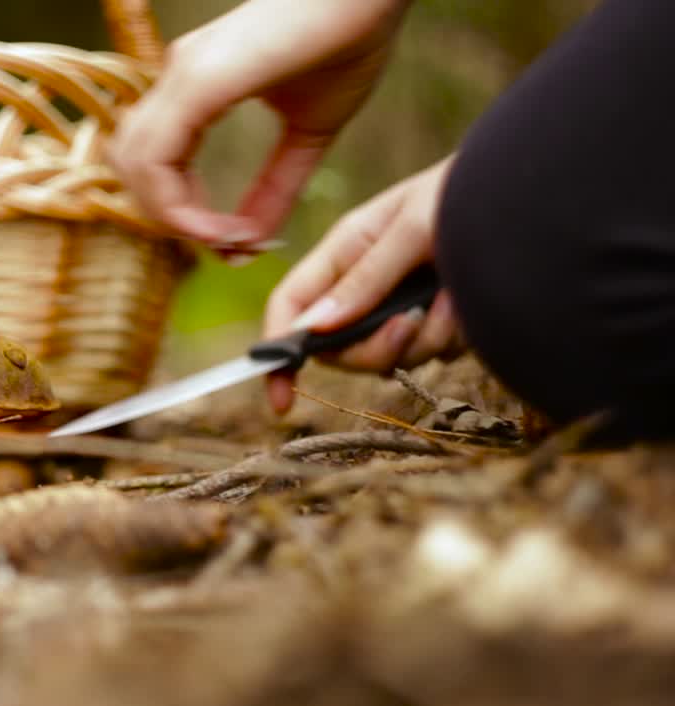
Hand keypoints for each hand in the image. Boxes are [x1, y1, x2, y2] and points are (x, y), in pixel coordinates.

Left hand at [108, 0, 412, 255]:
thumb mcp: (310, 134)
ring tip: (225, 238)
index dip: (183, 214)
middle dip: (171, 221)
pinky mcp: (198, 80)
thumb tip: (252, 243)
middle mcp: (178, 78)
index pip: (155, 164)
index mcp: (196, 87)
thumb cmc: (349, 41)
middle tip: (225, 246)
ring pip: (134, 167)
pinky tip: (222, 226)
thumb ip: (276, 189)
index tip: (233, 243)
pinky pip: (157, 159)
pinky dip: (178, 205)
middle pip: (133, 169)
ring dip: (172, 219)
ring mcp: (183, 75)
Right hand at [261, 155, 465, 413]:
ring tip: (456, 294)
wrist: (544, 194)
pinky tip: (472, 299)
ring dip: (427, 336)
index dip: (278, 351)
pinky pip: (432, 353)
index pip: (291, 306)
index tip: (280, 397)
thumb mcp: (411, 228)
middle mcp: (367, 282)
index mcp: (345, 250)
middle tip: (410, 324)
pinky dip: (455, 334)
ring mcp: (403, 305)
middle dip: (374, 347)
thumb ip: (364, 279)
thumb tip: (313, 328)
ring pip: (390, 356)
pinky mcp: (440, 321)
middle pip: (339, 347)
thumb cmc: (469, 192)